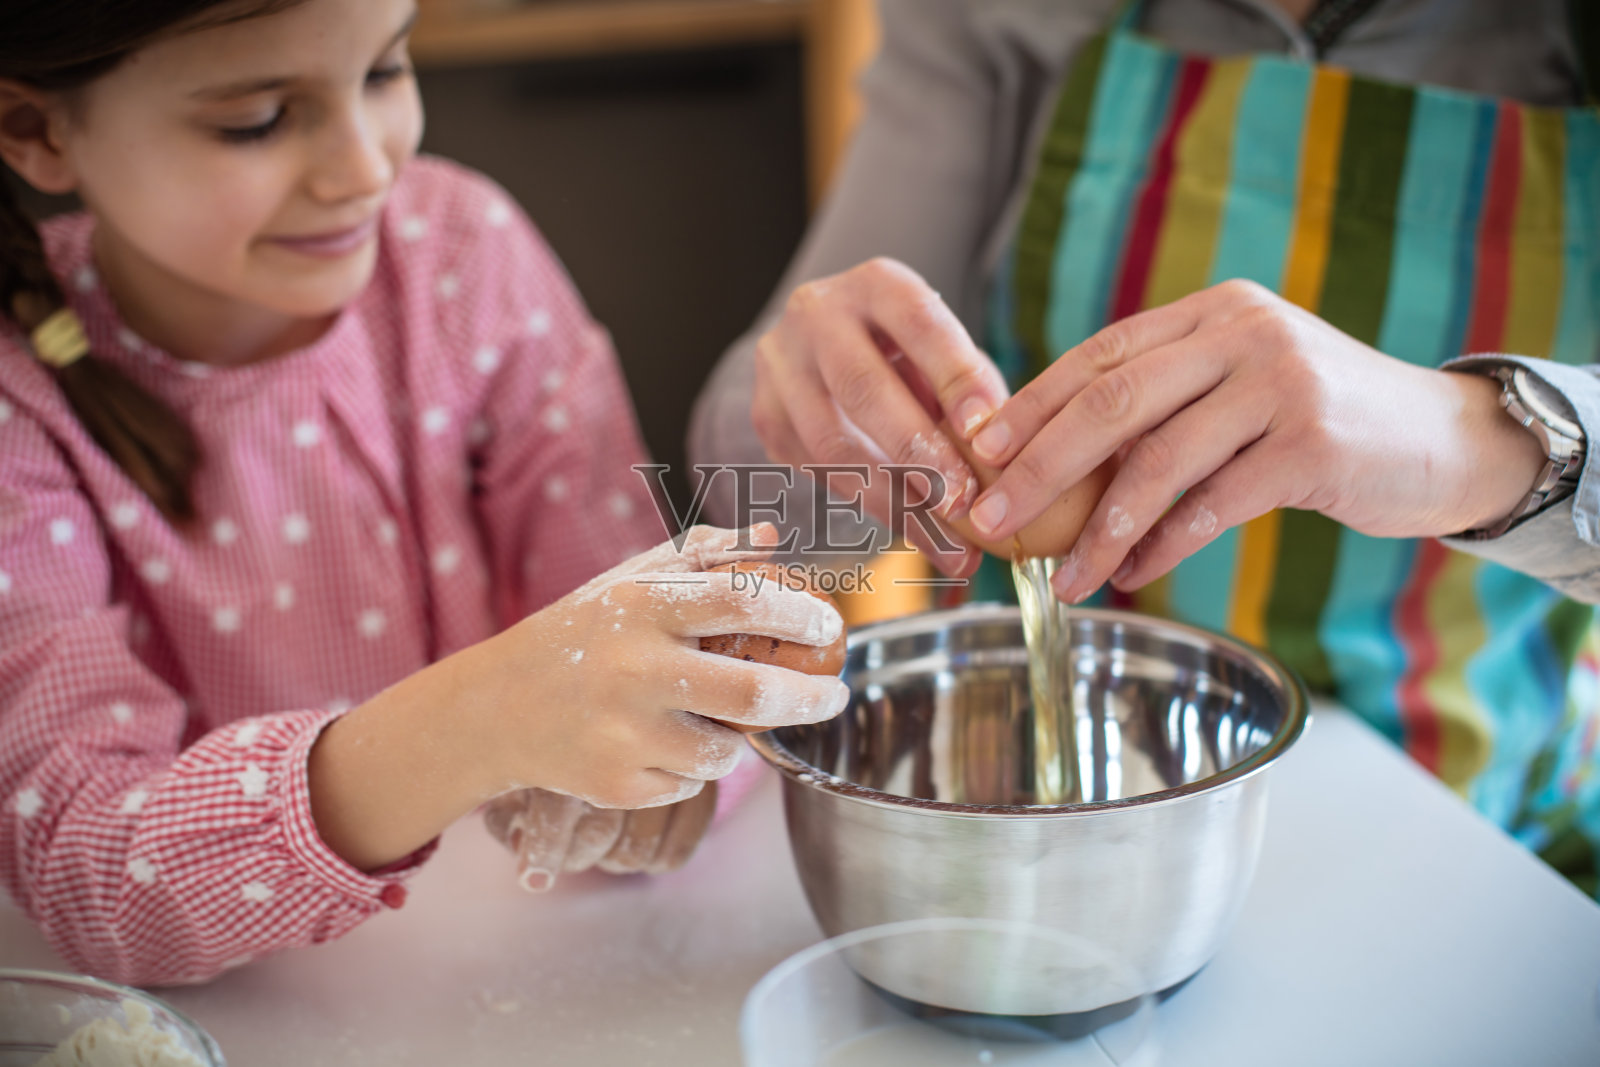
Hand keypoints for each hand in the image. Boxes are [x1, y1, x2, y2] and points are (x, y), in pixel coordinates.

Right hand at [309, 524, 846, 870]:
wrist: (496, 707)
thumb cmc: (580, 635)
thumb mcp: (629, 582)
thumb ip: (701, 556)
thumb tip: (772, 537)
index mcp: (642, 606)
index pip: (744, 602)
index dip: (800, 614)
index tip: (828, 628)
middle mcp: (634, 669)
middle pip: (755, 694)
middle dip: (811, 698)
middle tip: (831, 695)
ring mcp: (624, 733)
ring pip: (726, 752)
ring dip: (738, 740)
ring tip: (717, 720)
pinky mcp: (616, 784)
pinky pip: (688, 784)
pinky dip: (690, 769)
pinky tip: (658, 744)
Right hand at [752, 258, 1012, 575]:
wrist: (828, 347)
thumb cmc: (909, 354)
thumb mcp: (943, 352)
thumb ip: (973, 391)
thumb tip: (1010, 455)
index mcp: (876, 284)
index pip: (918, 323)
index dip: (954, 377)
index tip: (988, 430)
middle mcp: (817, 315)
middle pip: (862, 387)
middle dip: (918, 452)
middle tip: (963, 502)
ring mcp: (781, 367)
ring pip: (831, 442)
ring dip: (894, 500)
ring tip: (948, 542)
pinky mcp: (767, 418)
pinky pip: (817, 473)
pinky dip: (871, 509)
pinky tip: (917, 535)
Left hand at [961, 280, 1546, 603]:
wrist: (1441, 438)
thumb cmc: (1317, 420)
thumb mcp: (1238, 385)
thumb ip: (1165, 400)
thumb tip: (1052, 457)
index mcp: (1209, 313)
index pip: (1098, 355)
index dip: (1031, 404)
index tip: (977, 450)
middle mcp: (1241, 334)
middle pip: (1111, 401)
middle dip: (1039, 465)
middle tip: (989, 515)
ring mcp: (1280, 385)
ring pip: (1157, 461)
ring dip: (1098, 529)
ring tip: (1060, 576)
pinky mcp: (1312, 445)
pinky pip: (1213, 504)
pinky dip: (1164, 545)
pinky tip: (1132, 573)